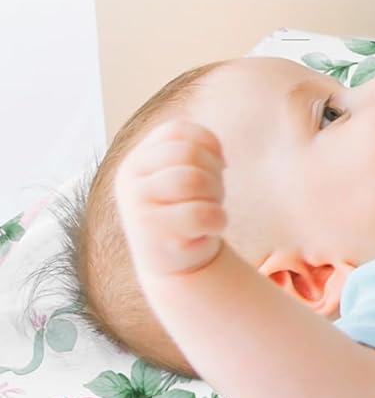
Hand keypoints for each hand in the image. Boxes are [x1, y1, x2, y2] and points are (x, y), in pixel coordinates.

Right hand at [114, 120, 227, 278]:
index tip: (218, 165)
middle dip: (214, 173)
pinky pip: (203, 214)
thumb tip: (221, 156)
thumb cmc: (184, 211)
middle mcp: (129, 180)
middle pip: (189, 153)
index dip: (208, 143)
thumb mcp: (183, 175)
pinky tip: (207, 231)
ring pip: (194, 179)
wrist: (174, 266)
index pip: (177, 131)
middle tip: (212, 195)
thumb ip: (194, 152)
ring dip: (216, 196)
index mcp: (136, 160)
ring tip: (208, 211)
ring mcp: (137, 206)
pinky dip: (218, 221)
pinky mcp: (153, 234)